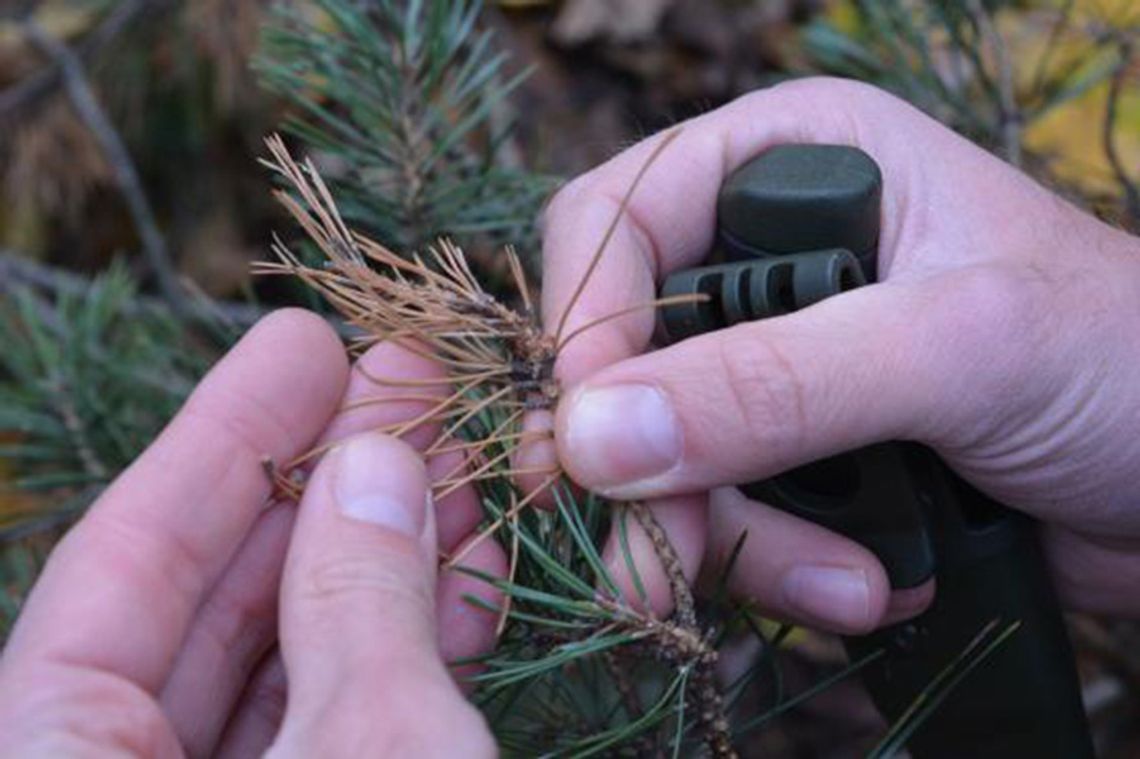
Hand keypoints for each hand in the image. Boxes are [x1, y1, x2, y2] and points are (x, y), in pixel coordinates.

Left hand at [0, 311, 497, 756]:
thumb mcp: (372, 747)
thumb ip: (359, 603)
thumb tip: (372, 465)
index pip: (124, 560)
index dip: (226, 433)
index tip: (308, 343)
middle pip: (213, 599)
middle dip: (329, 482)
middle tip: (415, 387)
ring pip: (290, 660)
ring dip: (388, 559)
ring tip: (467, 471)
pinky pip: (337, 724)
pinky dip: (406, 652)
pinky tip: (468, 576)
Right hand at [539, 77, 1139, 631]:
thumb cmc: (1121, 359)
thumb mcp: (954, 348)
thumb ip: (776, 385)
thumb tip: (591, 436)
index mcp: (791, 162)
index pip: (616, 220)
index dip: (586, 327)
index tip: (586, 442)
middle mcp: (765, 257)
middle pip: (625, 356)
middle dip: (655, 471)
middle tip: (653, 565)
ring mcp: (776, 367)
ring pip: (667, 457)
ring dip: (737, 539)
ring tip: (846, 583)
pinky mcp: (796, 457)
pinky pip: (724, 516)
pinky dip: (780, 568)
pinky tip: (867, 587)